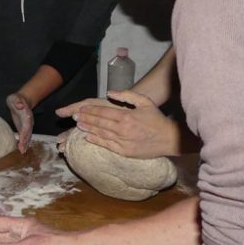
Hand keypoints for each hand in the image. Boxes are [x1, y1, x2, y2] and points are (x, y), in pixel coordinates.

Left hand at [5, 92, 33, 152]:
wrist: (22, 100)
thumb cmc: (17, 99)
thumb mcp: (16, 98)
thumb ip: (18, 101)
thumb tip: (20, 105)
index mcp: (27, 115)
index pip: (26, 126)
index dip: (24, 133)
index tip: (22, 141)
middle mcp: (28, 122)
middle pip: (28, 133)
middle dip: (25, 142)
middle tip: (22, 150)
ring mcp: (27, 125)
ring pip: (27, 136)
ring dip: (25, 144)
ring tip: (22, 152)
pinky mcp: (23, 128)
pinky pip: (24, 136)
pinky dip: (23, 142)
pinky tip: (20, 149)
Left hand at [56, 90, 180, 157]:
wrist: (169, 139)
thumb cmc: (157, 119)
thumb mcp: (145, 101)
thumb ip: (127, 95)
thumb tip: (110, 93)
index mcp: (126, 116)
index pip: (103, 112)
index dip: (90, 110)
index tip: (81, 108)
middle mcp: (122, 129)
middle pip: (99, 123)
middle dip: (85, 119)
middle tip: (74, 116)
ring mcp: (123, 142)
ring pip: (100, 134)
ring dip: (88, 129)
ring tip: (78, 125)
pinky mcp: (124, 151)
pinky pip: (107, 145)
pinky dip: (96, 141)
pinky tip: (87, 137)